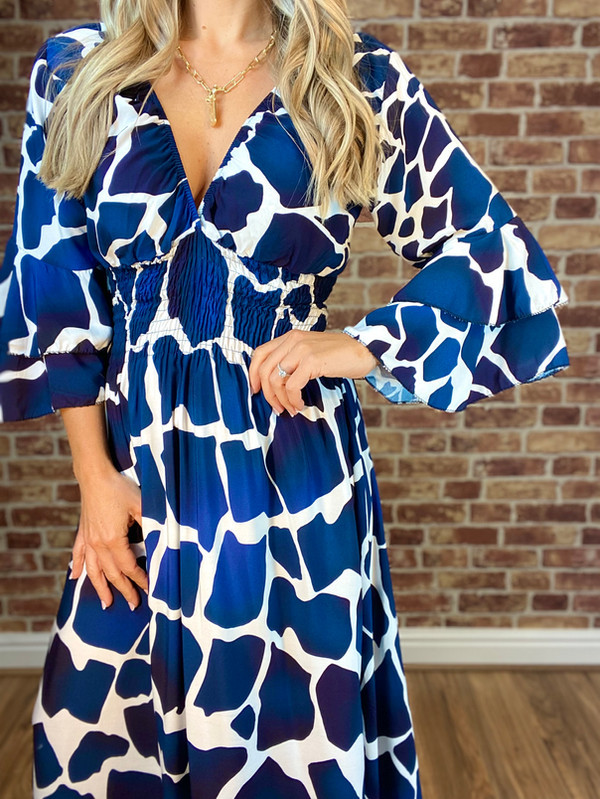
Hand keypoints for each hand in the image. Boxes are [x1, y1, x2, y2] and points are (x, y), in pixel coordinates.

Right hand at [70, 468, 147, 609]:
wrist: (95, 476)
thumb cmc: (119, 488)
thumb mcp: (141, 505)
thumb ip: (151, 525)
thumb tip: (162, 541)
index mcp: (113, 540)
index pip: (129, 567)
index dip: (139, 580)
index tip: (149, 589)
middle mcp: (98, 544)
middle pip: (112, 574)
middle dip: (123, 590)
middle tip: (133, 604)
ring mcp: (88, 539)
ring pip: (93, 570)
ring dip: (99, 587)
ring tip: (106, 603)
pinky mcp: (82, 532)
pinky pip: (78, 554)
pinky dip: (76, 567)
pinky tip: (74, 577)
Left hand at [248, 330, 376, 416]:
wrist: (364, 350)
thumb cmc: (339, 356)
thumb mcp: (311, 353)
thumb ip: (293, 360)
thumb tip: (276, 384)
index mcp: (290, 337)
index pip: (259, 354)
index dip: (253, 374)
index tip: (257, 391)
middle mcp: (293, 340)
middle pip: (264, 370)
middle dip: (268, 394)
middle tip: (278, 408)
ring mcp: (302, 349)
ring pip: (275, 379)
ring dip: (281, 400)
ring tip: (291, 409)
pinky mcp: (312, 361)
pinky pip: (292, 386)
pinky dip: (293, 399)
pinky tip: (301, 404)